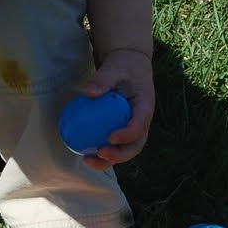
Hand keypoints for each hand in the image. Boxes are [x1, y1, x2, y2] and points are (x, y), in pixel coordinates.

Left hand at [78, 47, 153, 169]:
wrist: (129, 68)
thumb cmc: (122, 67)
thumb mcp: (114, 68)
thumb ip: (103, 79)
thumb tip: (89, 93)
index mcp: (145, 107)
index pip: (140, 124)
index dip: (128, 134)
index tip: (110, 137)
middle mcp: (142, 122)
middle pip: (136, 145)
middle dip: (120, 155)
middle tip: (100, 153)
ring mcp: (134, 129)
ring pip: (125, 150)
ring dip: (108, 160)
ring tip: (87, 161)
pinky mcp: (123, 131)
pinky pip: (113, 145)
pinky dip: (100, 152)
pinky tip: (82, 154)